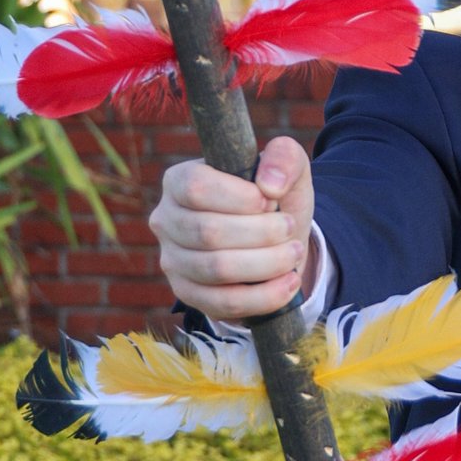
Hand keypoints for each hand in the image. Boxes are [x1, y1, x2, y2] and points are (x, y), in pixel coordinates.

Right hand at [149, 137, 315, 318]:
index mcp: (179, 180)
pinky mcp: (188, 294)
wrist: (276, 241)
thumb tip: (269, 184)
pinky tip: (289, 282)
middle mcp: (166, 220)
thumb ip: (284, 157)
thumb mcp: (287, 168)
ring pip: (216, 269)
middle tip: (289, 228)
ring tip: (293, 252)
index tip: (271, 201)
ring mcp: (172, 260)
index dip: (240, 197)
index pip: (196, 187)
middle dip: (260, 232)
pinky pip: (223, 302)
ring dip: (266, 263)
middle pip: (208, 232)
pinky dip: (264, 295)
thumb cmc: (273, 199)